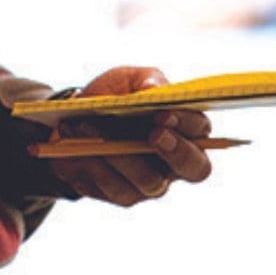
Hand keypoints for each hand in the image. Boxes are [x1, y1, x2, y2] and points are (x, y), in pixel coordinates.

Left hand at [47, 66, 212, 205]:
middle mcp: (173, 162)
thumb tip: (155, 88)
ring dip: (116, 152)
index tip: (163, 114)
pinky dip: (91, 162)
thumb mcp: (129, 79)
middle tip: (153, 135)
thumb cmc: (113, 96)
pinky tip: (74, 142)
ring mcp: (149, 183)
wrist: (74, 118)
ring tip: (85, 125)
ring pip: (147, 180)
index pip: (201, 133)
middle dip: (175, 152)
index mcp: (183, 130)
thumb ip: (147, 80)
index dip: (187, 126)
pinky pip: (111, 187)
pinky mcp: (121, 194)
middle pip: (193, 169)